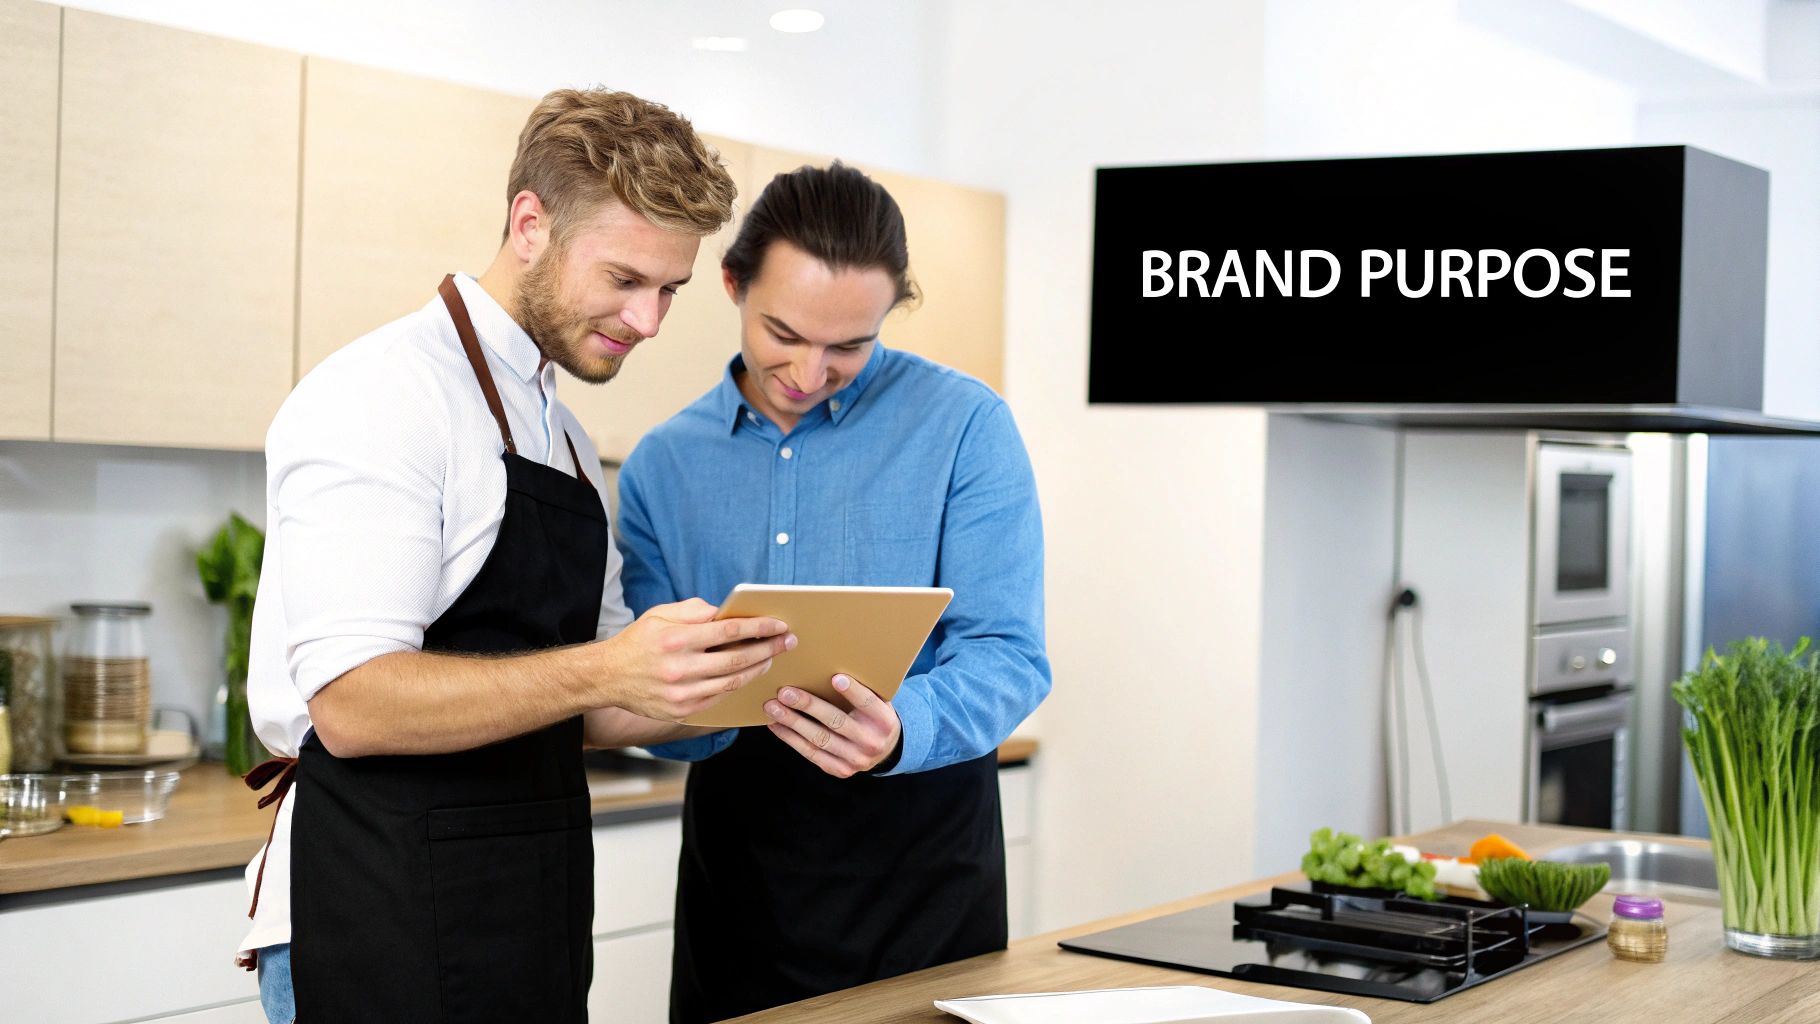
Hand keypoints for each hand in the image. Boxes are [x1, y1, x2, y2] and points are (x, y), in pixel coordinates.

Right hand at [596, 598, 793, 720]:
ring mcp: (681, 694)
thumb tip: (727, 612)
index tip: (779, 624)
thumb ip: (695, 610)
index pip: (728, 632)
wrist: (607, 677)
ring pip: (732, 682)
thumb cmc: (637, 641)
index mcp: (675, 638)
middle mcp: (679, 668)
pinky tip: (749, 675)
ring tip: (772, 658)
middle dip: (767, 648)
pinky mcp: (681, 710)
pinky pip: (720, 697)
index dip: (758, 627)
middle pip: (736, 659)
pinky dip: (738, 685)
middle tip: (788, 641)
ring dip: (758, 669)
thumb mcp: (660, 614)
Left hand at [763, 675, 900, 778]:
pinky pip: (811, 753)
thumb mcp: (878, 702)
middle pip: (836, 721)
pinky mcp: (839, 770)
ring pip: (819, 739)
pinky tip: (776, 725)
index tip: (835, 678)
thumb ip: (862, 690)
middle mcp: (871, 742)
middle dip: (808, 706)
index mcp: (885, 721)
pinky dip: (790, 738)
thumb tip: (828, 666)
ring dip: (792, 722)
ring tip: (772, 707)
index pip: (868, 703)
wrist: (885, 750)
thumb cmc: (874, 716)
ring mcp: (855, 759)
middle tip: (785, 692)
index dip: (853, 692)